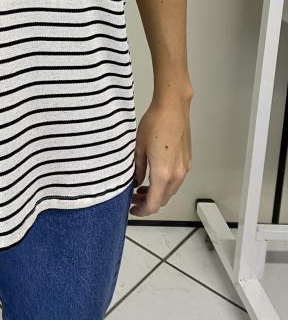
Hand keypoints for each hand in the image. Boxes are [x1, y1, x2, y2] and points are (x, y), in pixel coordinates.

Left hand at [131, 93, 192, 215]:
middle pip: (163, 200)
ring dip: (157, 193)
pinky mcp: (187, 161)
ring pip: (170, 191)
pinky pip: (176, 180)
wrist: (172, 108)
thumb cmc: (155, 123)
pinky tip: (154, 175)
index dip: (142, 211)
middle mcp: (177, 175)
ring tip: (142, 187)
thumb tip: (135, 181)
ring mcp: (184, 168)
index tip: (133, 210)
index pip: (153, 204)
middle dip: (148, 203)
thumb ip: (138, 169)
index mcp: (163, 174)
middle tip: (134, 198)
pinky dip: (165, 184)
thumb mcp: (138, 148)